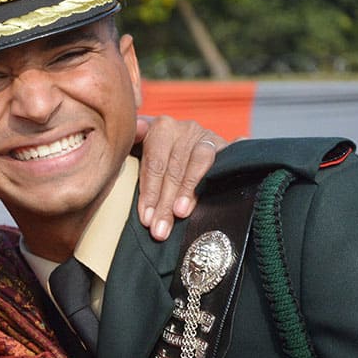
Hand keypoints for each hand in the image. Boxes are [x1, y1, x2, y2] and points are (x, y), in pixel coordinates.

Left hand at [135, 115, 228, 240]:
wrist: (183, 146)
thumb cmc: (156, 159)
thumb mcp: (140, 156)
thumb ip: (134, 152)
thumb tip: (139, 137)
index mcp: (158, 129)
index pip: (154, 164)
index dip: (149, 193)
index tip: (146, 218)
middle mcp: (182, 128)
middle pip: (174, 168)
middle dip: (165, 202)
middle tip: (160, 229)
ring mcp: (204, 136)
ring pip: (198, 162)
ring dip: (189, 190)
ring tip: (180, 213)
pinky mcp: (223, 144)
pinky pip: (224, 158)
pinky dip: (220, 172)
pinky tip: (221, 188)